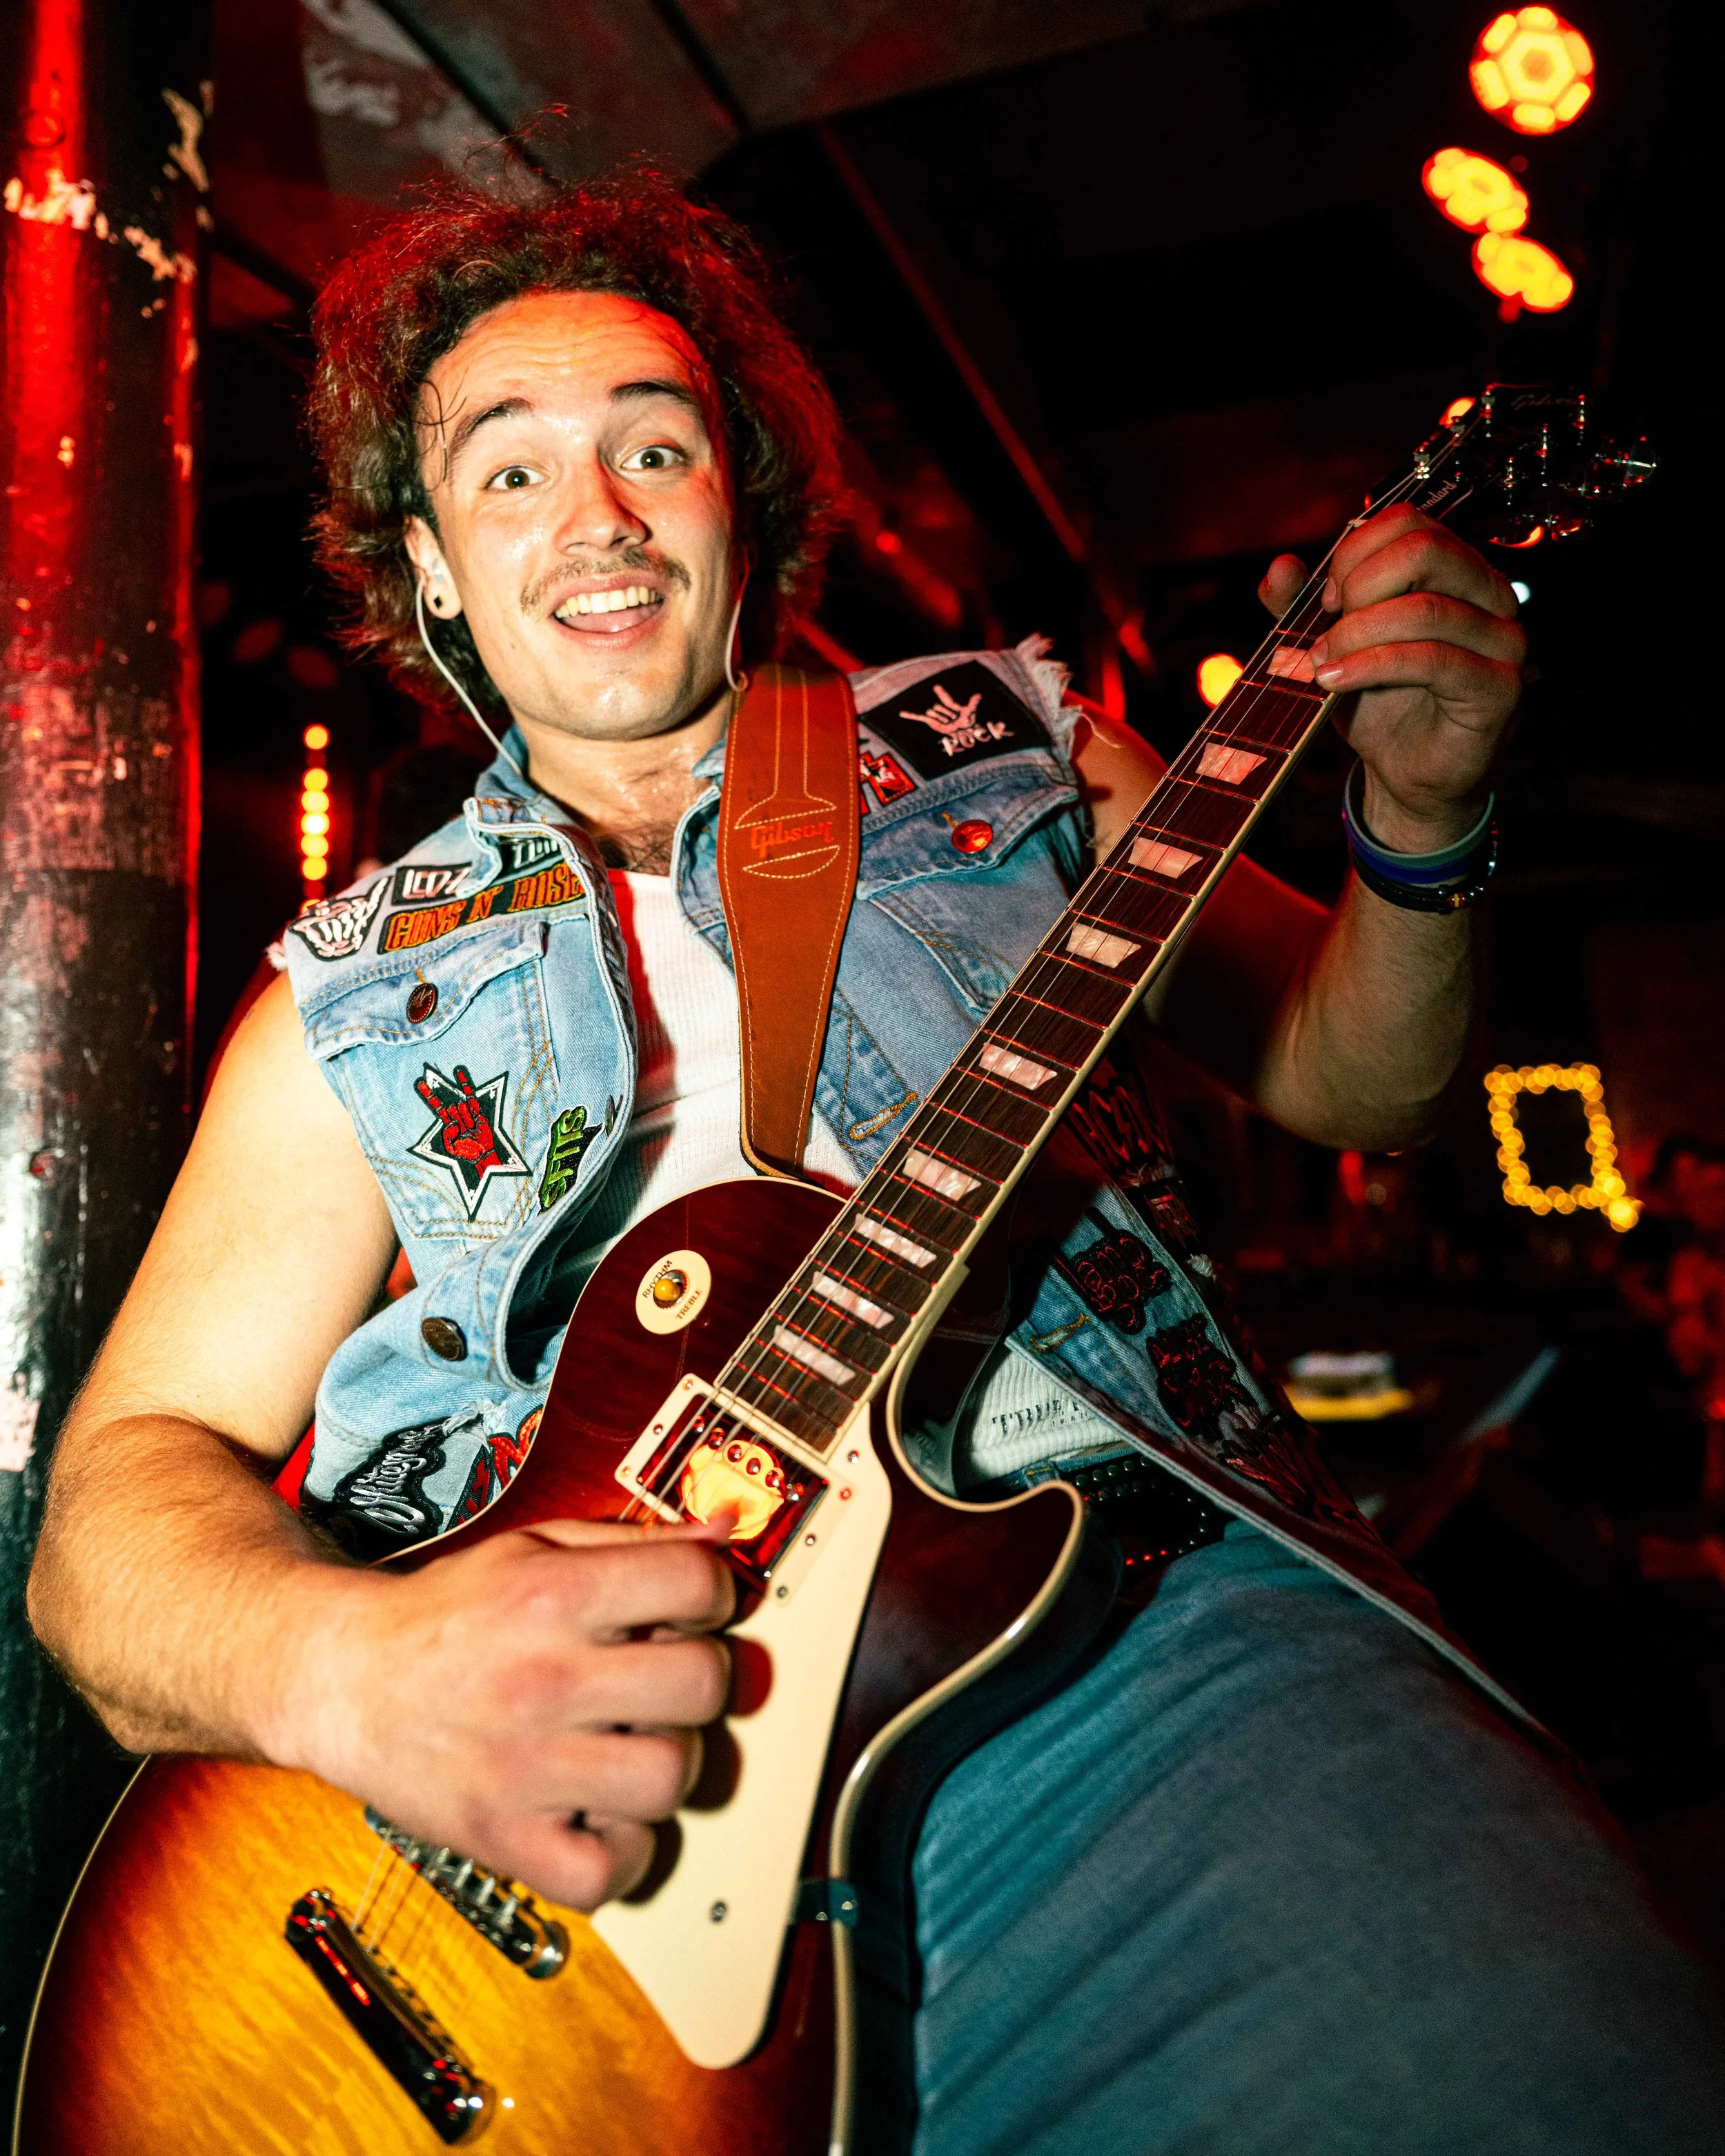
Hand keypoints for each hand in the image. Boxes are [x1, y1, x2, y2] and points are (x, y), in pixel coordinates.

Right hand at [281, 1517, 735, 1909]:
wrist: (342, 1680)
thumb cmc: (443, 1615)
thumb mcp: (533, 1548)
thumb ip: (632, 1540)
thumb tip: (724, 1533)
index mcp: (552, 1595)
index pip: (695, 1584)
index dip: (708, 1594)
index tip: (686, 1612)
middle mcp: (542, 1678)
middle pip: (701, 1683)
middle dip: (697, 1675)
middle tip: (660, 1678)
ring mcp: (523, 1767)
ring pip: (670, 1777)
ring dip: (666, 1759)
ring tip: (629, 1741)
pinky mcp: (500, 1838)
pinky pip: (608, 1872)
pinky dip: (621, 1852)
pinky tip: (603, 1811)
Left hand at [1259, 504, 1525, 852]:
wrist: (1405, 773)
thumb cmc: (1377, 702)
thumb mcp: (1331, 645)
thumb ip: (1302, 605)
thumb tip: (1280, 566)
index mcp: (1455, 569)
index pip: (1409, 522)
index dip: (1354, 554)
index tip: (1324, 599)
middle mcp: (1490, 593)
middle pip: (1424, 548)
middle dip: (1359, 586)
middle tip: (1326, 628)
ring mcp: (1502, 639)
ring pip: (1424, 608)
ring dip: (1356, 634)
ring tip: (1318, 664)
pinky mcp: (1498, 687)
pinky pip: (1433, 660)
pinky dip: (1372, 666)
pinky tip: (1334, 680)